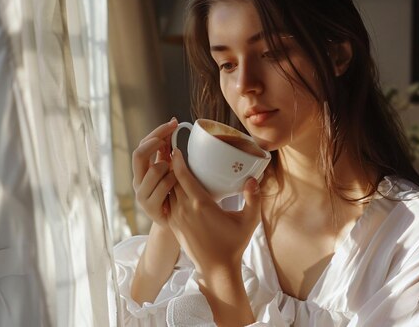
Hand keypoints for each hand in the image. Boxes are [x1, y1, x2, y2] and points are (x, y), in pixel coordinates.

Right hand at [132, 118, 178, 225]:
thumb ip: (168, 152)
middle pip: (139, 154)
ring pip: (153, 170)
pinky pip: (162, 188)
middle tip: (170, 135)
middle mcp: (138, 181)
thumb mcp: (171, 170)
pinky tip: (178, 183)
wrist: (177, 223)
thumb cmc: (176, 194)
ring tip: (176, 170)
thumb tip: (172, 125)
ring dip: (168, 166)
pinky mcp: (150, 208)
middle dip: (156, 141)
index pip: (143, 145)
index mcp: (142, 170)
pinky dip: (172, 182)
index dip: (157, 132)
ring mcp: (142, 195)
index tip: (173, 123)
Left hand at [167, 148, 261, 274]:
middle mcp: (184, 210)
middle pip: (171, 180)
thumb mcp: (249, 221)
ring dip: (167, 179)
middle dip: (170, 166)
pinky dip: (166, 192)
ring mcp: (176, 218)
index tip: (177, 149)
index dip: (178, 161)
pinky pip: (166, 203)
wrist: (217, 269)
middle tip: (172, 152)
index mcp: (201, 205)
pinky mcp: (173, 226)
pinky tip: (171, 186)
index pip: (183, 176)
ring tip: (170, 166)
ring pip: (166, 192)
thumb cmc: (234, 244)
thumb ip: (253, 199)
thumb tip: (252, 179)